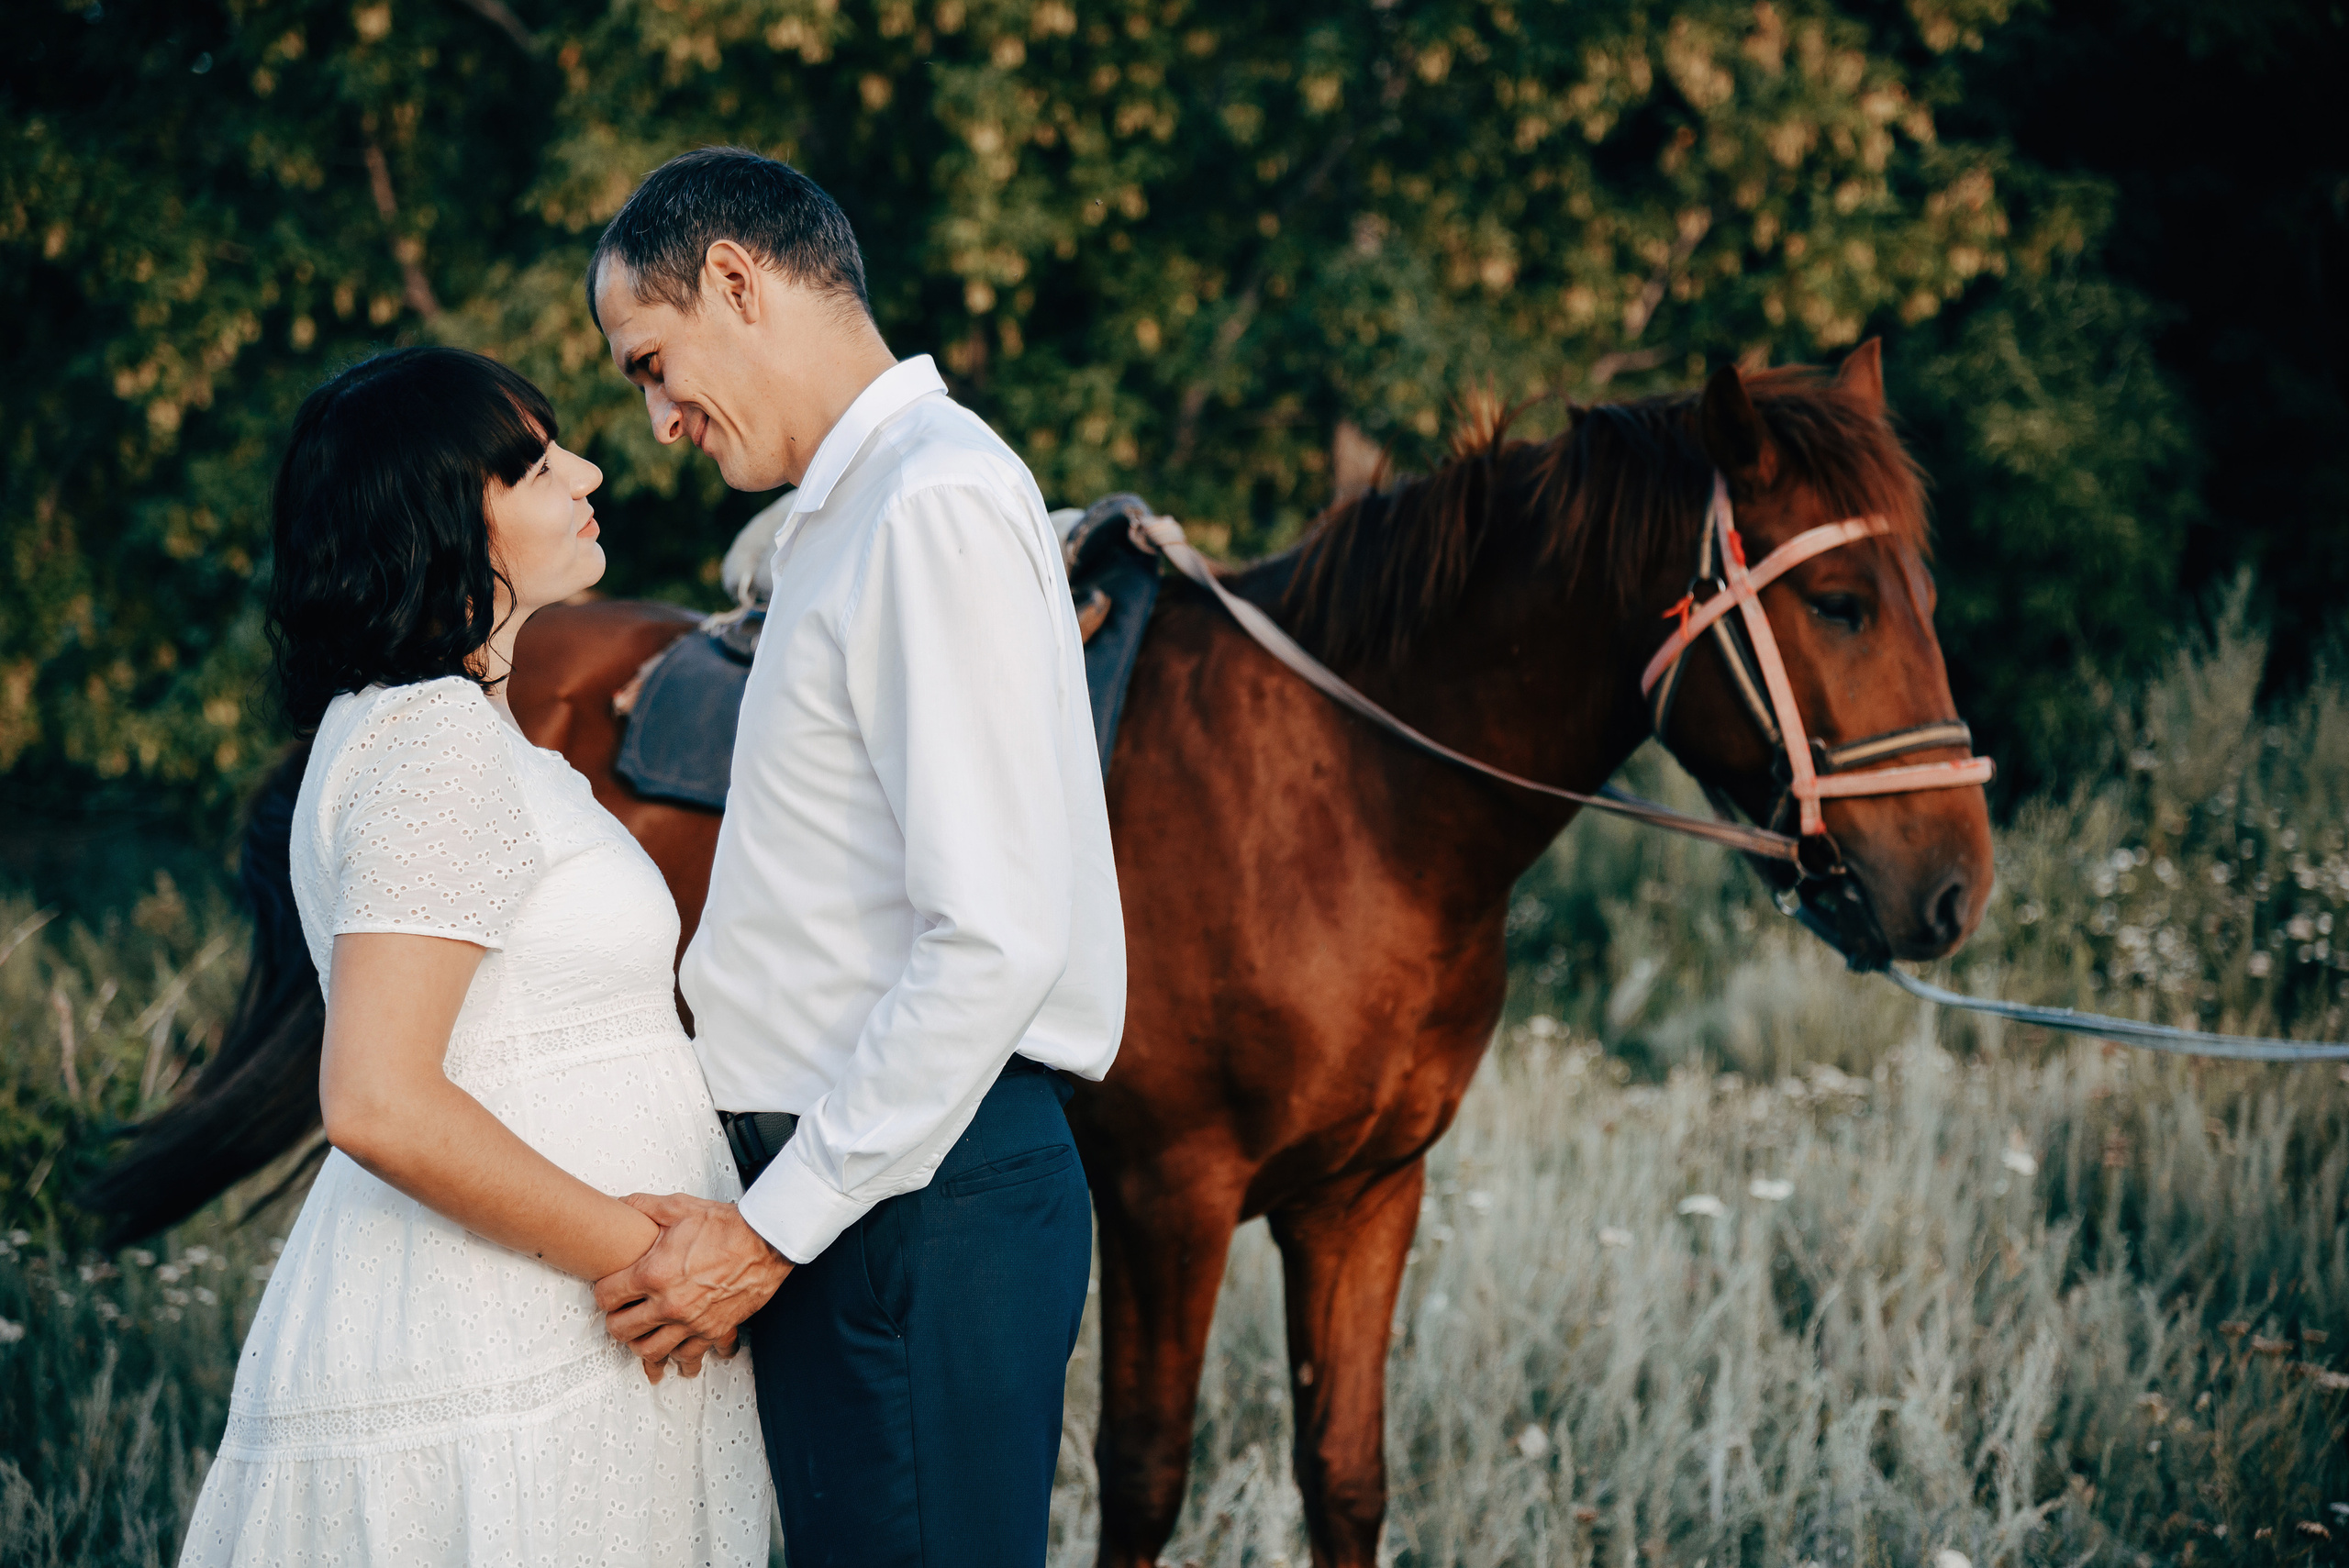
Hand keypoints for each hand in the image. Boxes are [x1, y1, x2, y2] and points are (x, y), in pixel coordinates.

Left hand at [594, 1193, 790, 1377]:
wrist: (766, 1242)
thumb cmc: (725, 1226)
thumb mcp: (678, 1207)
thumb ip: (642, 1206)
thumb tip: (618, 1204)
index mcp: (653, 1274)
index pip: (607, 1297)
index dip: (603, 1292)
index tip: (608, 1290)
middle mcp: (669, 1304)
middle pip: (621, 1330)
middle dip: (616, 1322)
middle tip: (620, 1314)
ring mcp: (691, 1322)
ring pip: (650, 1352)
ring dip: (641, 1345)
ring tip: (642, 1336)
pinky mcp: (713, 1331)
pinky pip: (689, 1357)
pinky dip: (680, 1359)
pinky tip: (676, 1354)